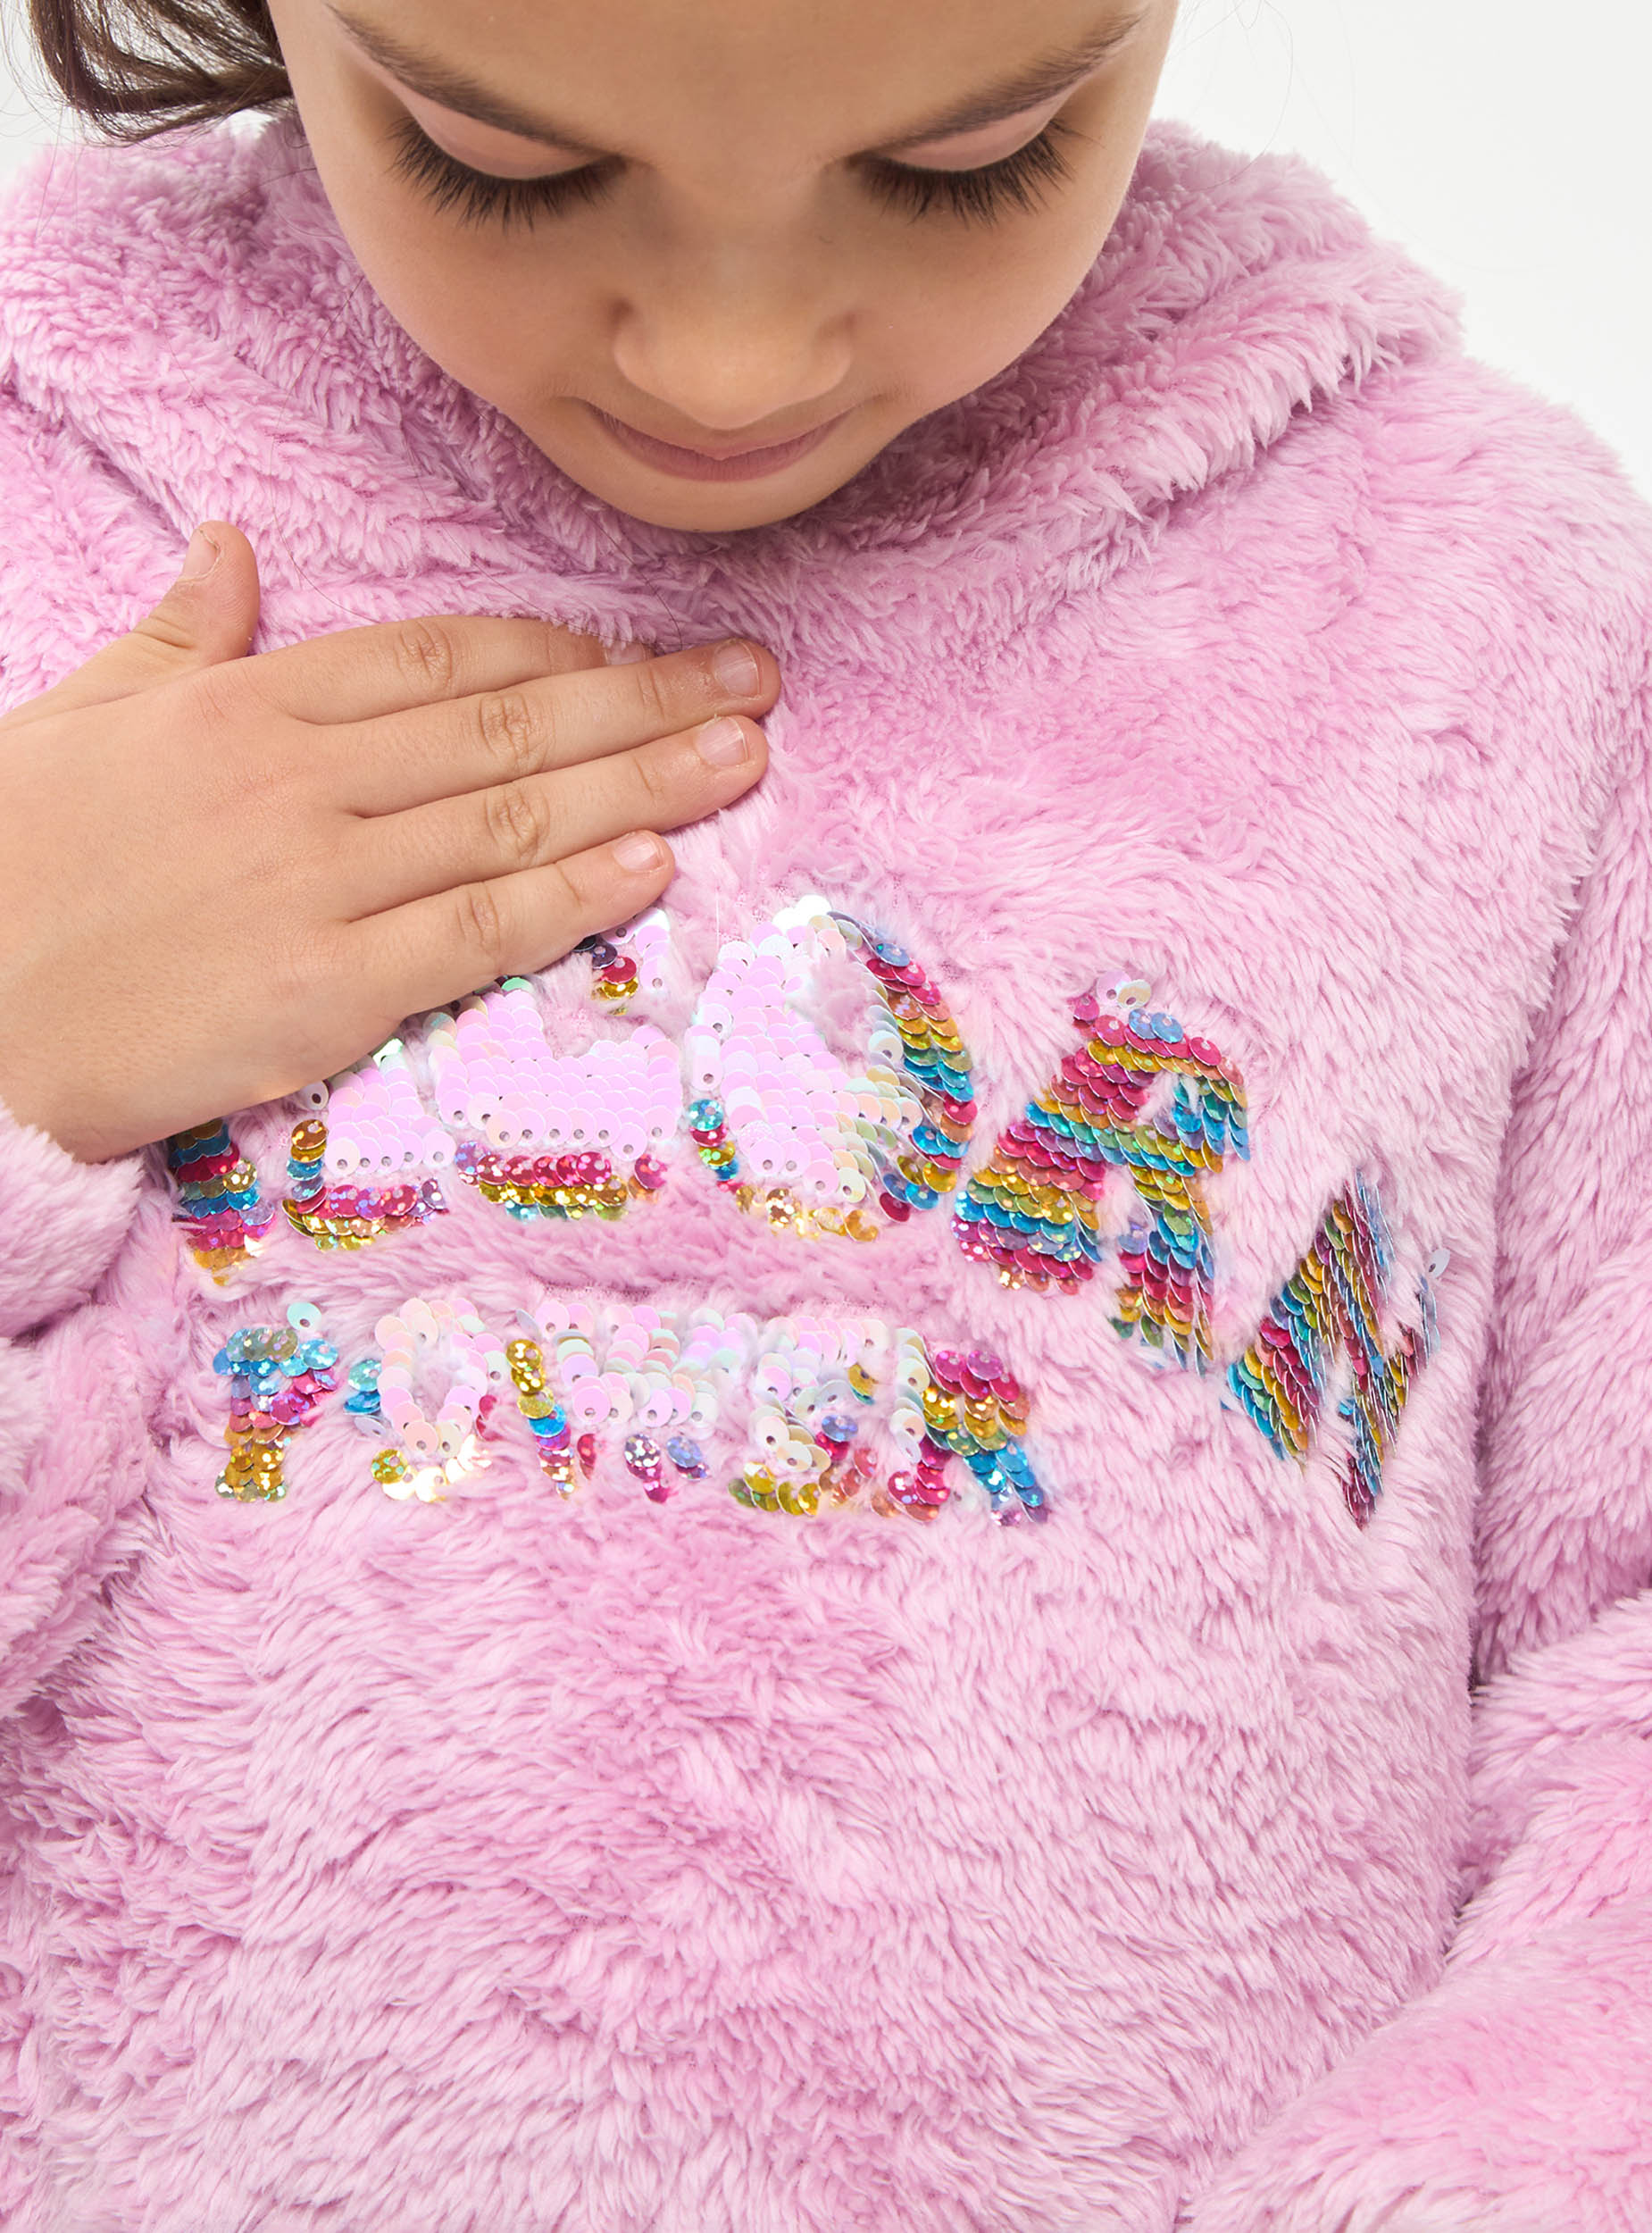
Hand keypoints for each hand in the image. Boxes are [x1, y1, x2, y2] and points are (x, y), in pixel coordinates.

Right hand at [0, 522, 774, 1161]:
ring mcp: (316, 884)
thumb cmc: (4, 868)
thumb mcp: (76, 718)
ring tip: (743, 756)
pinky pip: (472, 934)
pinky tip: (653, 865)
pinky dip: (570, 898)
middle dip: (641, 697)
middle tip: (753, 679)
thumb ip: (176, 634)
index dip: (552, 649)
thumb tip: (234, 547)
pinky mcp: (323, 991)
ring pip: (511, 820)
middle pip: (503, 726)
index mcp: (242, 705)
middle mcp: (297, 780)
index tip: (637, 645)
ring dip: (641, 782)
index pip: (432, 659)